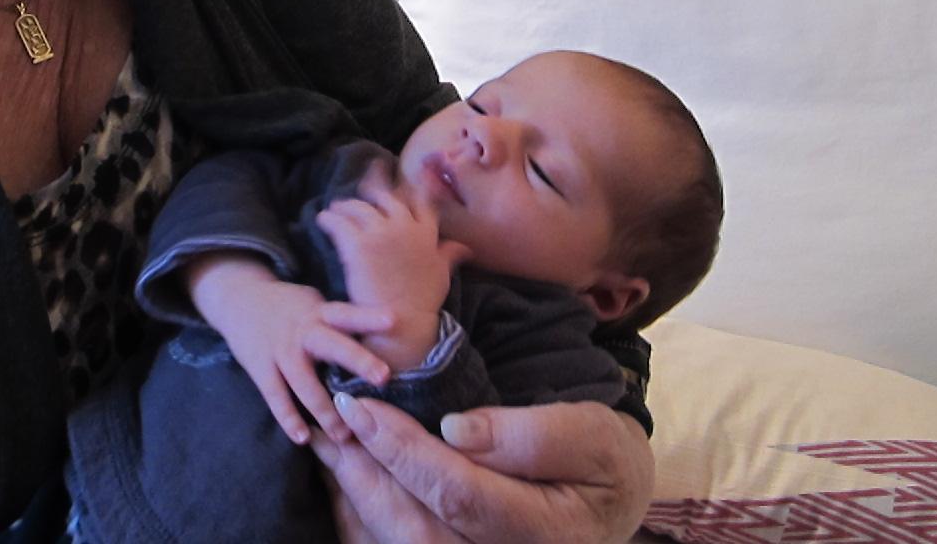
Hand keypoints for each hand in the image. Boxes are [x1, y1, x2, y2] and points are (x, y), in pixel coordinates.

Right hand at [186, 253, 394, 445]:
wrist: (238, 298)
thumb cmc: (288, 307)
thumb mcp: (314, 303)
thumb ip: (339, 321)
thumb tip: (386, 333)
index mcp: (319, 312)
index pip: (347, 313)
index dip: (369, 315)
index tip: (394, 319)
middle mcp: (302, 330)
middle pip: (332, 345)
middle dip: (357, 360)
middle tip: (384, 376)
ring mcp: (280, 350)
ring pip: (304, 381)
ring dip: (325, 408)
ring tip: (345, 434)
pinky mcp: (260, 368)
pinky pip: (276, 396)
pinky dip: (288, 418)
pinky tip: (303, 438)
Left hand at [310, 394, 653, 543]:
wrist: (609, 498)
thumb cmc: (601, 459)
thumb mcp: (591, 433)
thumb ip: (530, 435)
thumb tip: (455, 430)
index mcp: (546, 533)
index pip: (461, 495)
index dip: (407, 452)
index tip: (365, 406)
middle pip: (417, 530)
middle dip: (367, 475)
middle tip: (331, 421)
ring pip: (401, 543)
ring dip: (356, 493)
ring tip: (327, 438)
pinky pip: (399, 543)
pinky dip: (364, 511)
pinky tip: (344, 468)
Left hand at [315, 163, 469, 369]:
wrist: (400, 323)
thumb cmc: (421, 302)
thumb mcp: (440, 275)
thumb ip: (449, 255)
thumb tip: (465, 248)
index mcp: (425, 233)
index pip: (417, 199)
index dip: (404, 184)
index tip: (392, 173)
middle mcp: (404, 227)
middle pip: (384, 197)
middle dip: (370, 191)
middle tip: (358, 192)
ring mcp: (381, 233)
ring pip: (359, 207)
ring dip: (345, 206)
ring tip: (336, 209)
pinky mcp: (358, 244)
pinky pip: (338, 222)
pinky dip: (329, 219)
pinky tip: (323, 220)